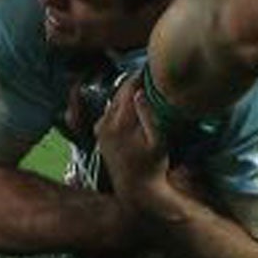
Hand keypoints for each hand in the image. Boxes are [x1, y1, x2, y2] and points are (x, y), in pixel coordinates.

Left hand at [95, 75, 170, 212]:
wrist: (136, 190)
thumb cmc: (153, 165)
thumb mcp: (158, 141)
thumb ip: (149, 115)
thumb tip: (139, 93)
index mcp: (119, 122)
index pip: (128, 89)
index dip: (139, 77)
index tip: (150, 68)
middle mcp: (106, 123)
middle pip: (119, 94)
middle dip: (133, 83)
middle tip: (147, 75)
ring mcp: (100, 130)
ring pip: (113, 103)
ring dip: (126, 95)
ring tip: (142, 88)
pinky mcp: (100, 137)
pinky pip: (109, 114)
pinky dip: (119, 107)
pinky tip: (130, 107)